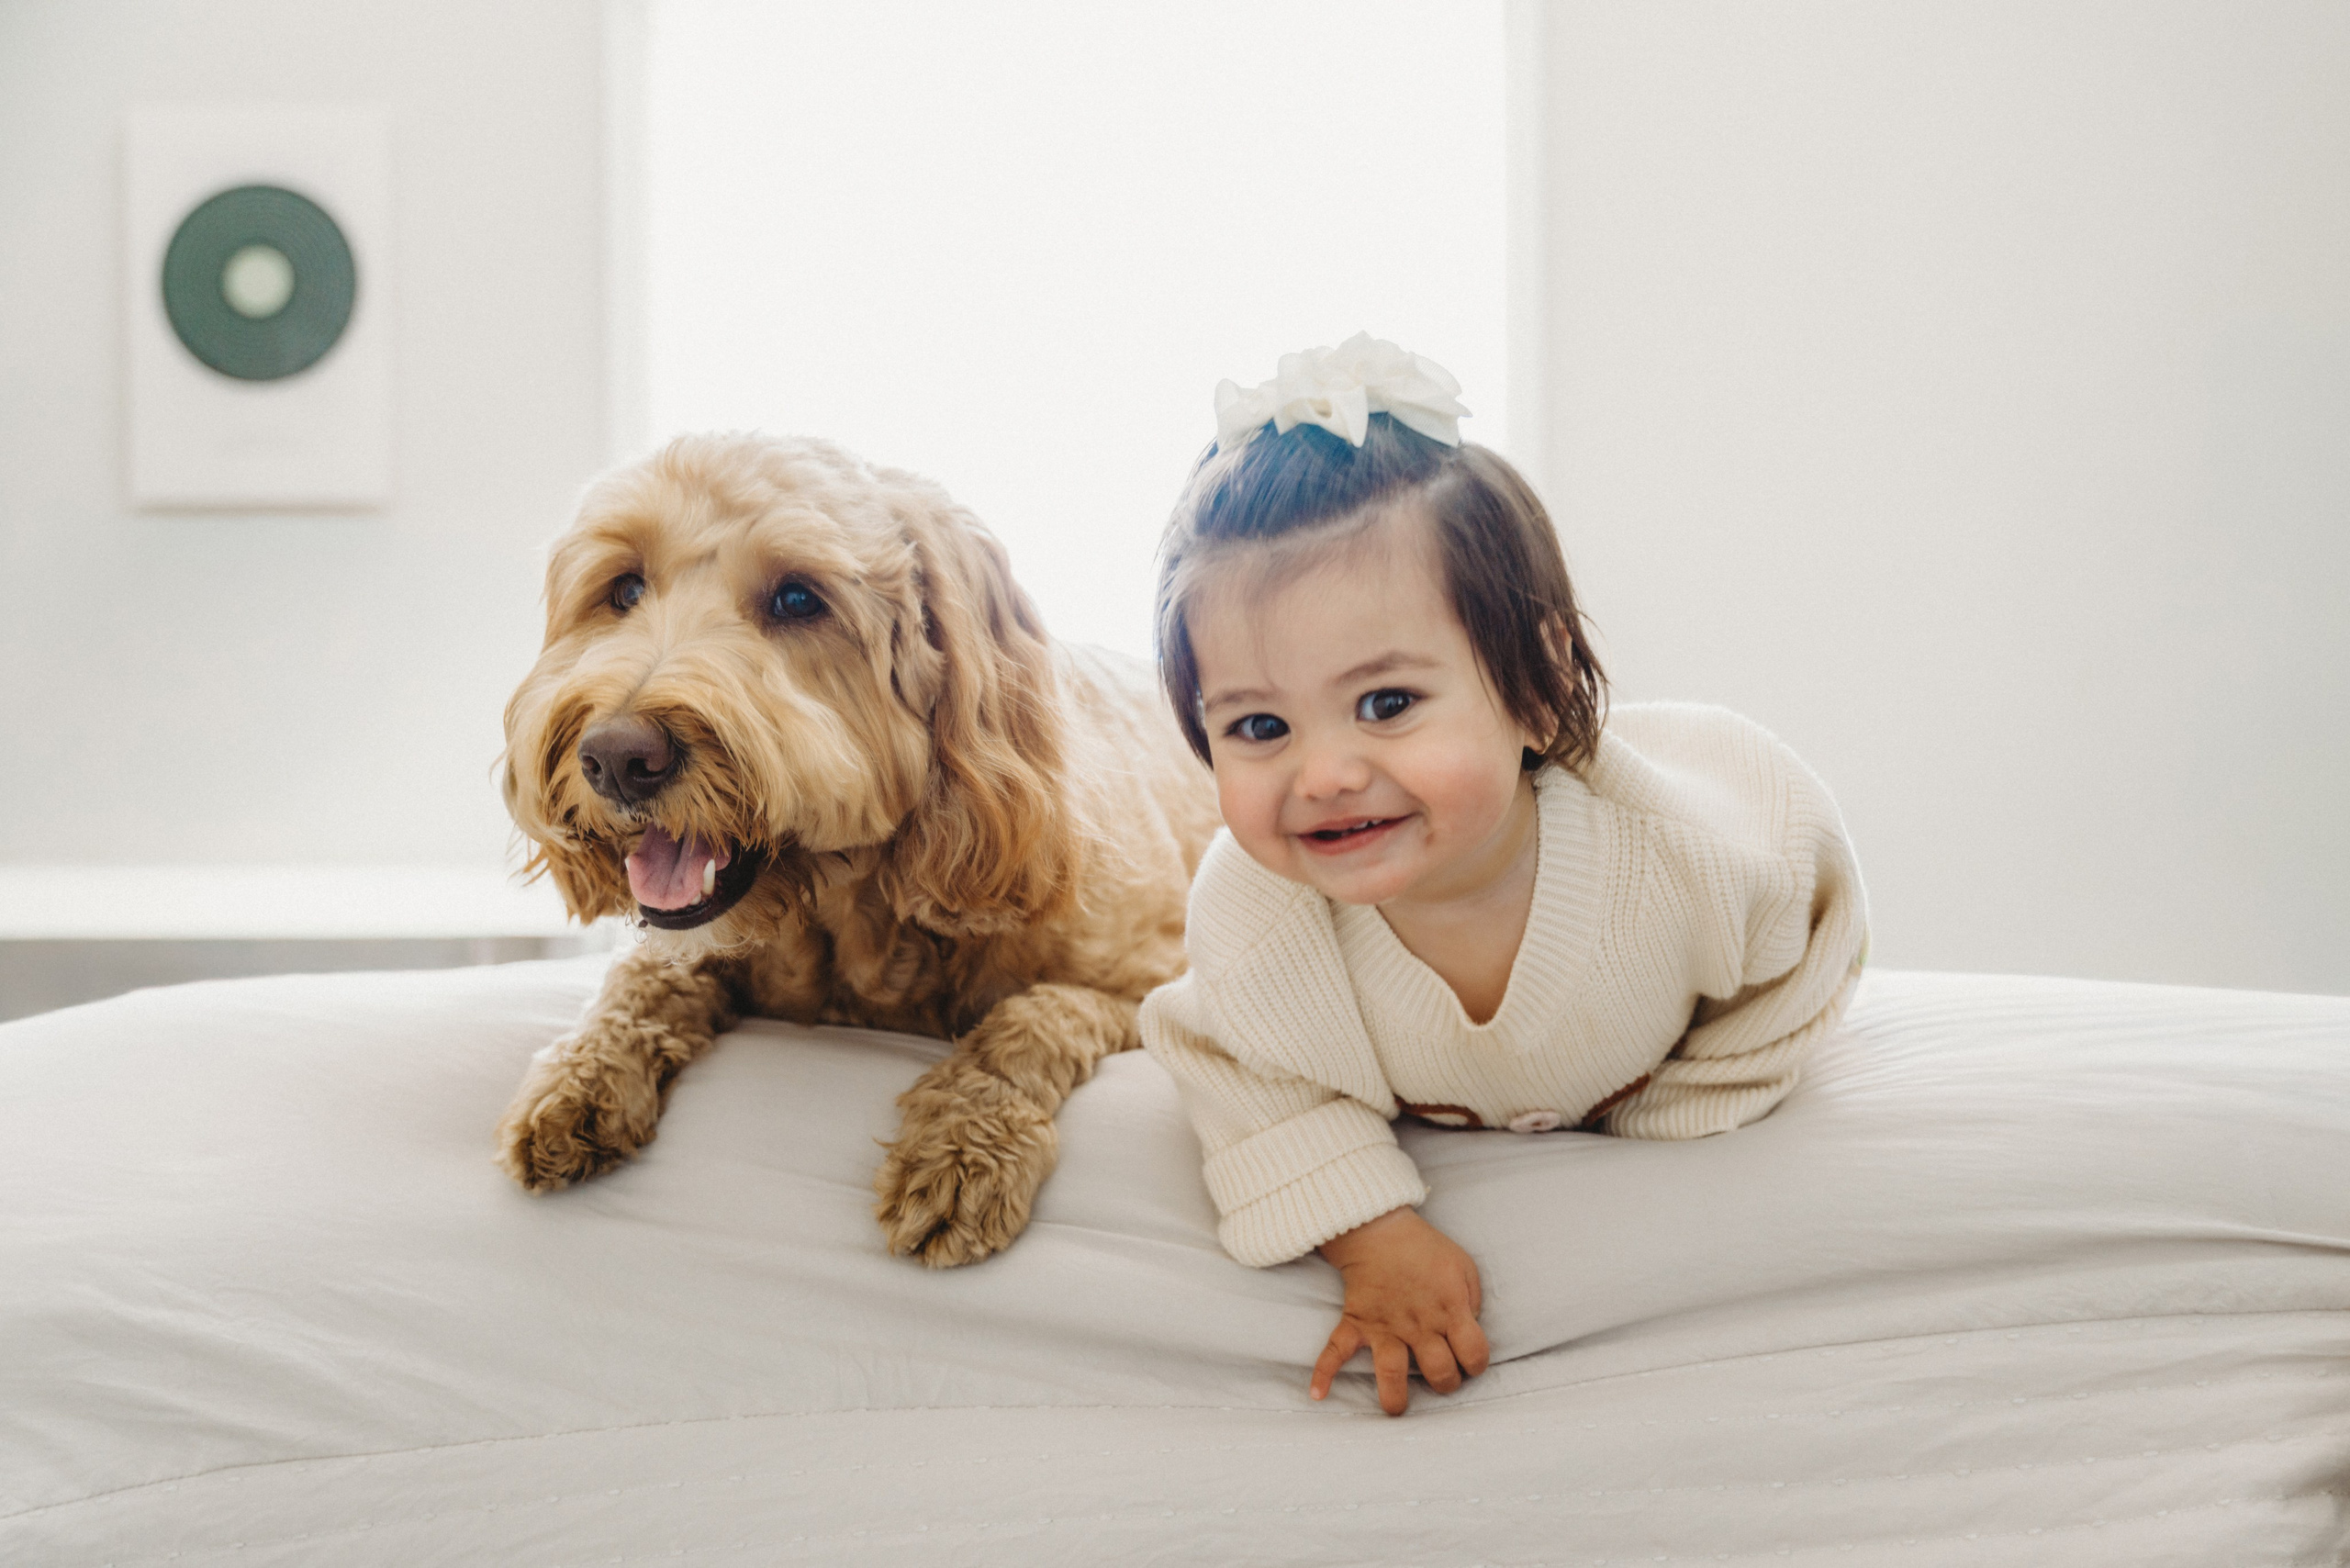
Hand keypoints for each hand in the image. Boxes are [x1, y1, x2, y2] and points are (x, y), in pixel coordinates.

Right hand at [1310, 1206, 1488, 1415]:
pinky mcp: (1356, 1322)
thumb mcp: (1464, 1268)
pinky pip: (1335, 1350)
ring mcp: (1384, 1326)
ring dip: (1395, 1396)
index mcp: (1449, 1309)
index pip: (1473, 1352)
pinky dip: (1323, 1372)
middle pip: (1438, 1370)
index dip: (1477, 1364)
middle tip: (1442, 1377)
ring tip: (1396, 1409)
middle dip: (1445, 1383)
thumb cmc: (1426, 1250)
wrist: (1380, 1229)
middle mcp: (1418, 1323)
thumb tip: (1468, 1332)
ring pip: (1391, 1371)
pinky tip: (1317, 1394)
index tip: (1471, 1362)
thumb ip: (1471, 1303)